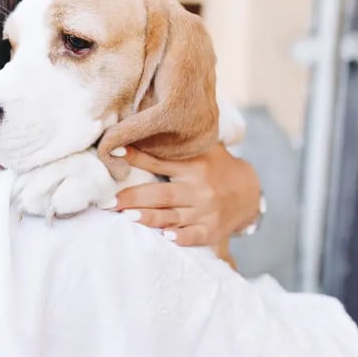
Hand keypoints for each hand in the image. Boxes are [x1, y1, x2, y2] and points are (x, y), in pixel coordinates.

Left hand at [111, 144, 260, 246]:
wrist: (250, 193)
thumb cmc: (216, 167)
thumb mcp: (204, 148)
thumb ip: (178, 141)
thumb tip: (143, 119)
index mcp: (193, 165)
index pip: (159, 160)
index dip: (136, 156)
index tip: (114, 152)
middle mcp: (199, 188)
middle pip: (161, 194)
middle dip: (132, 198)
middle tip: (107, 201)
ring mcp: (205, 211)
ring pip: (172, 215)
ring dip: (148, 217)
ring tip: (126, 216)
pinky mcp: (211, 231)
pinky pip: (193, 236)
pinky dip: (180, 237)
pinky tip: (165, 237)